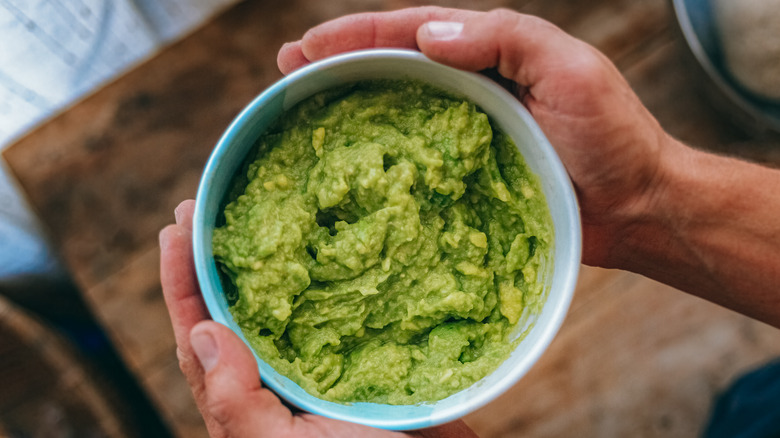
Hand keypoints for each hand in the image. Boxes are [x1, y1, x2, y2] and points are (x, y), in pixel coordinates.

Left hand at [159, 200, 477, 437]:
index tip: (175, 229)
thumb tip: (206, 333)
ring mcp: (318, 366)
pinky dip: (324, 278)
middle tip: (199, 209)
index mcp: (248, 401)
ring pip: (279, 309)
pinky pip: (336, 310)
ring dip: (260, 264)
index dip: (182, 281)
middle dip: (212, 261)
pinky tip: (324, 250)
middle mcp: (277, 379)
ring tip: (245, 218)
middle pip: (232, 312)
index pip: (201, 335)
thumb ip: (238, 403)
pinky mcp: (361, 358)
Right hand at [277, 6, 677, 267]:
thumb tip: (427, 36)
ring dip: (348, 111)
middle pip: (392, 71)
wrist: (637, 207)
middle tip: (285, 72)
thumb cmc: (612, 137)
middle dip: (337, 66)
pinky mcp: (466, 182)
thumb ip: (505, 40)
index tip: (306, 46)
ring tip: (299, 113)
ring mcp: (465, 140)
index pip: (411, 33)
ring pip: (395, 118)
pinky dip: (378, 166)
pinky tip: (349, 175)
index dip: (356, 36)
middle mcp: (470, 92)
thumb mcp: (570, 70)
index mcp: (489, 56)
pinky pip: (414, 169)